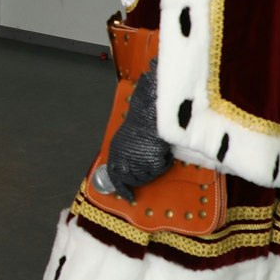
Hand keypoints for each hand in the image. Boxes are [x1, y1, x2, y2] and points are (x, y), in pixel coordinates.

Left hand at [103, 58, 172, 201]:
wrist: (155, 110)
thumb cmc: (146, 109)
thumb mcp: (138, 113)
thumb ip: (137, 116)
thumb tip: (144, 83)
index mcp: (116, 148)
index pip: (114, 174)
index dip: (121, 185)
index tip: (127, 195)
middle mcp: (123, 158)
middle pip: (129, 178)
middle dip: (138, 178)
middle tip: (148, 171)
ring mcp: (136, 162)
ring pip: (145, 177)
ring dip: (152, 170)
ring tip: (158, 157)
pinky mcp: (150, 164)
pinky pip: (159, 169)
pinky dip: (163, 164)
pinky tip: (165, 154)